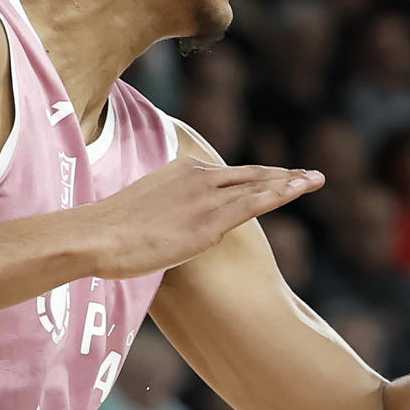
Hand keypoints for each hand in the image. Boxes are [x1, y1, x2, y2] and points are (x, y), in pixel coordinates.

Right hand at [86, 155, 323, 278]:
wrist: (95, 235)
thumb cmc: (105, 233)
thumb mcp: (134, 213)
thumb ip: (156, 214)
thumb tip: (156, 227)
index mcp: (177, 173)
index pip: (224, 174)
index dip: (252, 176)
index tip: (271, 178)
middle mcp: (196, 178)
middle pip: (248, 174)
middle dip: (280, 175)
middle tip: (306, 174)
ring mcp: (205, 197)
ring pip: (258, 185)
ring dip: (290, 182)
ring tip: (315, 179)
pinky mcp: (210, 220)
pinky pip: (254, 203)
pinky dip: (280, 193)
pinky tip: (299, 189)